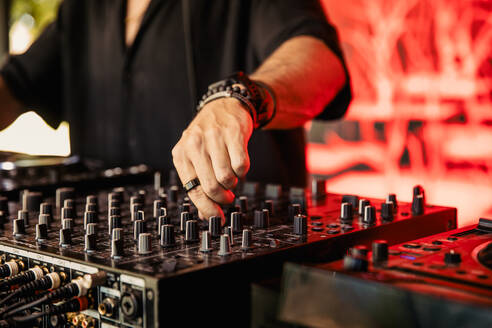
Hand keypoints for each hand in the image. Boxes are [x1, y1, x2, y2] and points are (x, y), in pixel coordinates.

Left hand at [172, 98, 253, 220]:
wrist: (223, 107)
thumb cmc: (207, 138)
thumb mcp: (195, 158)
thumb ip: (198, 184)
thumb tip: (205, 215)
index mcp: (181, 154)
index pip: (193, 190)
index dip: (207, 209)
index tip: (217, 218)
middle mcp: (194, 144)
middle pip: (210, 187)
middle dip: (222, 198)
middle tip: (227, 198)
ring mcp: (214, 137)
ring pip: (226, 177)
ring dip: (233, 183)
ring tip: (231, 177)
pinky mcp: (233, 133)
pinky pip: (241, 165)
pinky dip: (243, 170)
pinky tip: (238, 164)